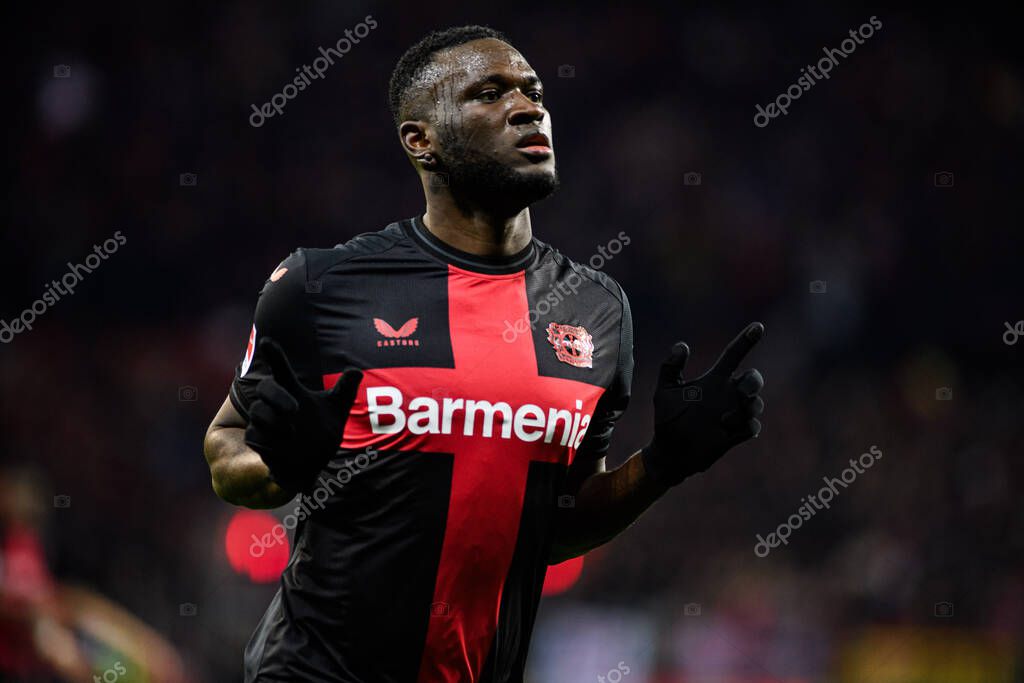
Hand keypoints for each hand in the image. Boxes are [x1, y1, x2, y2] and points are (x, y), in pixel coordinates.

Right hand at [244, 338, 362, 493]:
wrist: (313, 464)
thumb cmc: (322, 432)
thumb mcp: (337, 410)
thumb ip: (345, 390)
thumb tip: (356, 371)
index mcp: (293, 391)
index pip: (282, 369)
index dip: (275, 355)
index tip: (267, 342)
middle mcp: (275, 404)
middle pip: (265, 387)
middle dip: (276, 396)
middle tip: (295, 409)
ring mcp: (265, 421)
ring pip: (257, 412)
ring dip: (273, 422)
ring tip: (292, 433)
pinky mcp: (258, 440)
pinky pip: (253, 435)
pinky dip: (267, 441)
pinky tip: (280, 448)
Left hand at [641, 322, 764, 486]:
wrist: (670, 452)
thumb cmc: (667, 419)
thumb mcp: (664, 392)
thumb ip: (670, 368)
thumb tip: (682, 344)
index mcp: (713, 380)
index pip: (733, 355)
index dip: (746, 340)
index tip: (758, 326)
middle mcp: (726, 395)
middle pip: (754, 378)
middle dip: (754, 381)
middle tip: (741, 391)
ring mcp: (733, 414)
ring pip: (757, 403)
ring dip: (747, 408)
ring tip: (724, 420)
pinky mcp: (736, 434)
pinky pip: (753, 426)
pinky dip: (745, 426)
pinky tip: (727, 430)